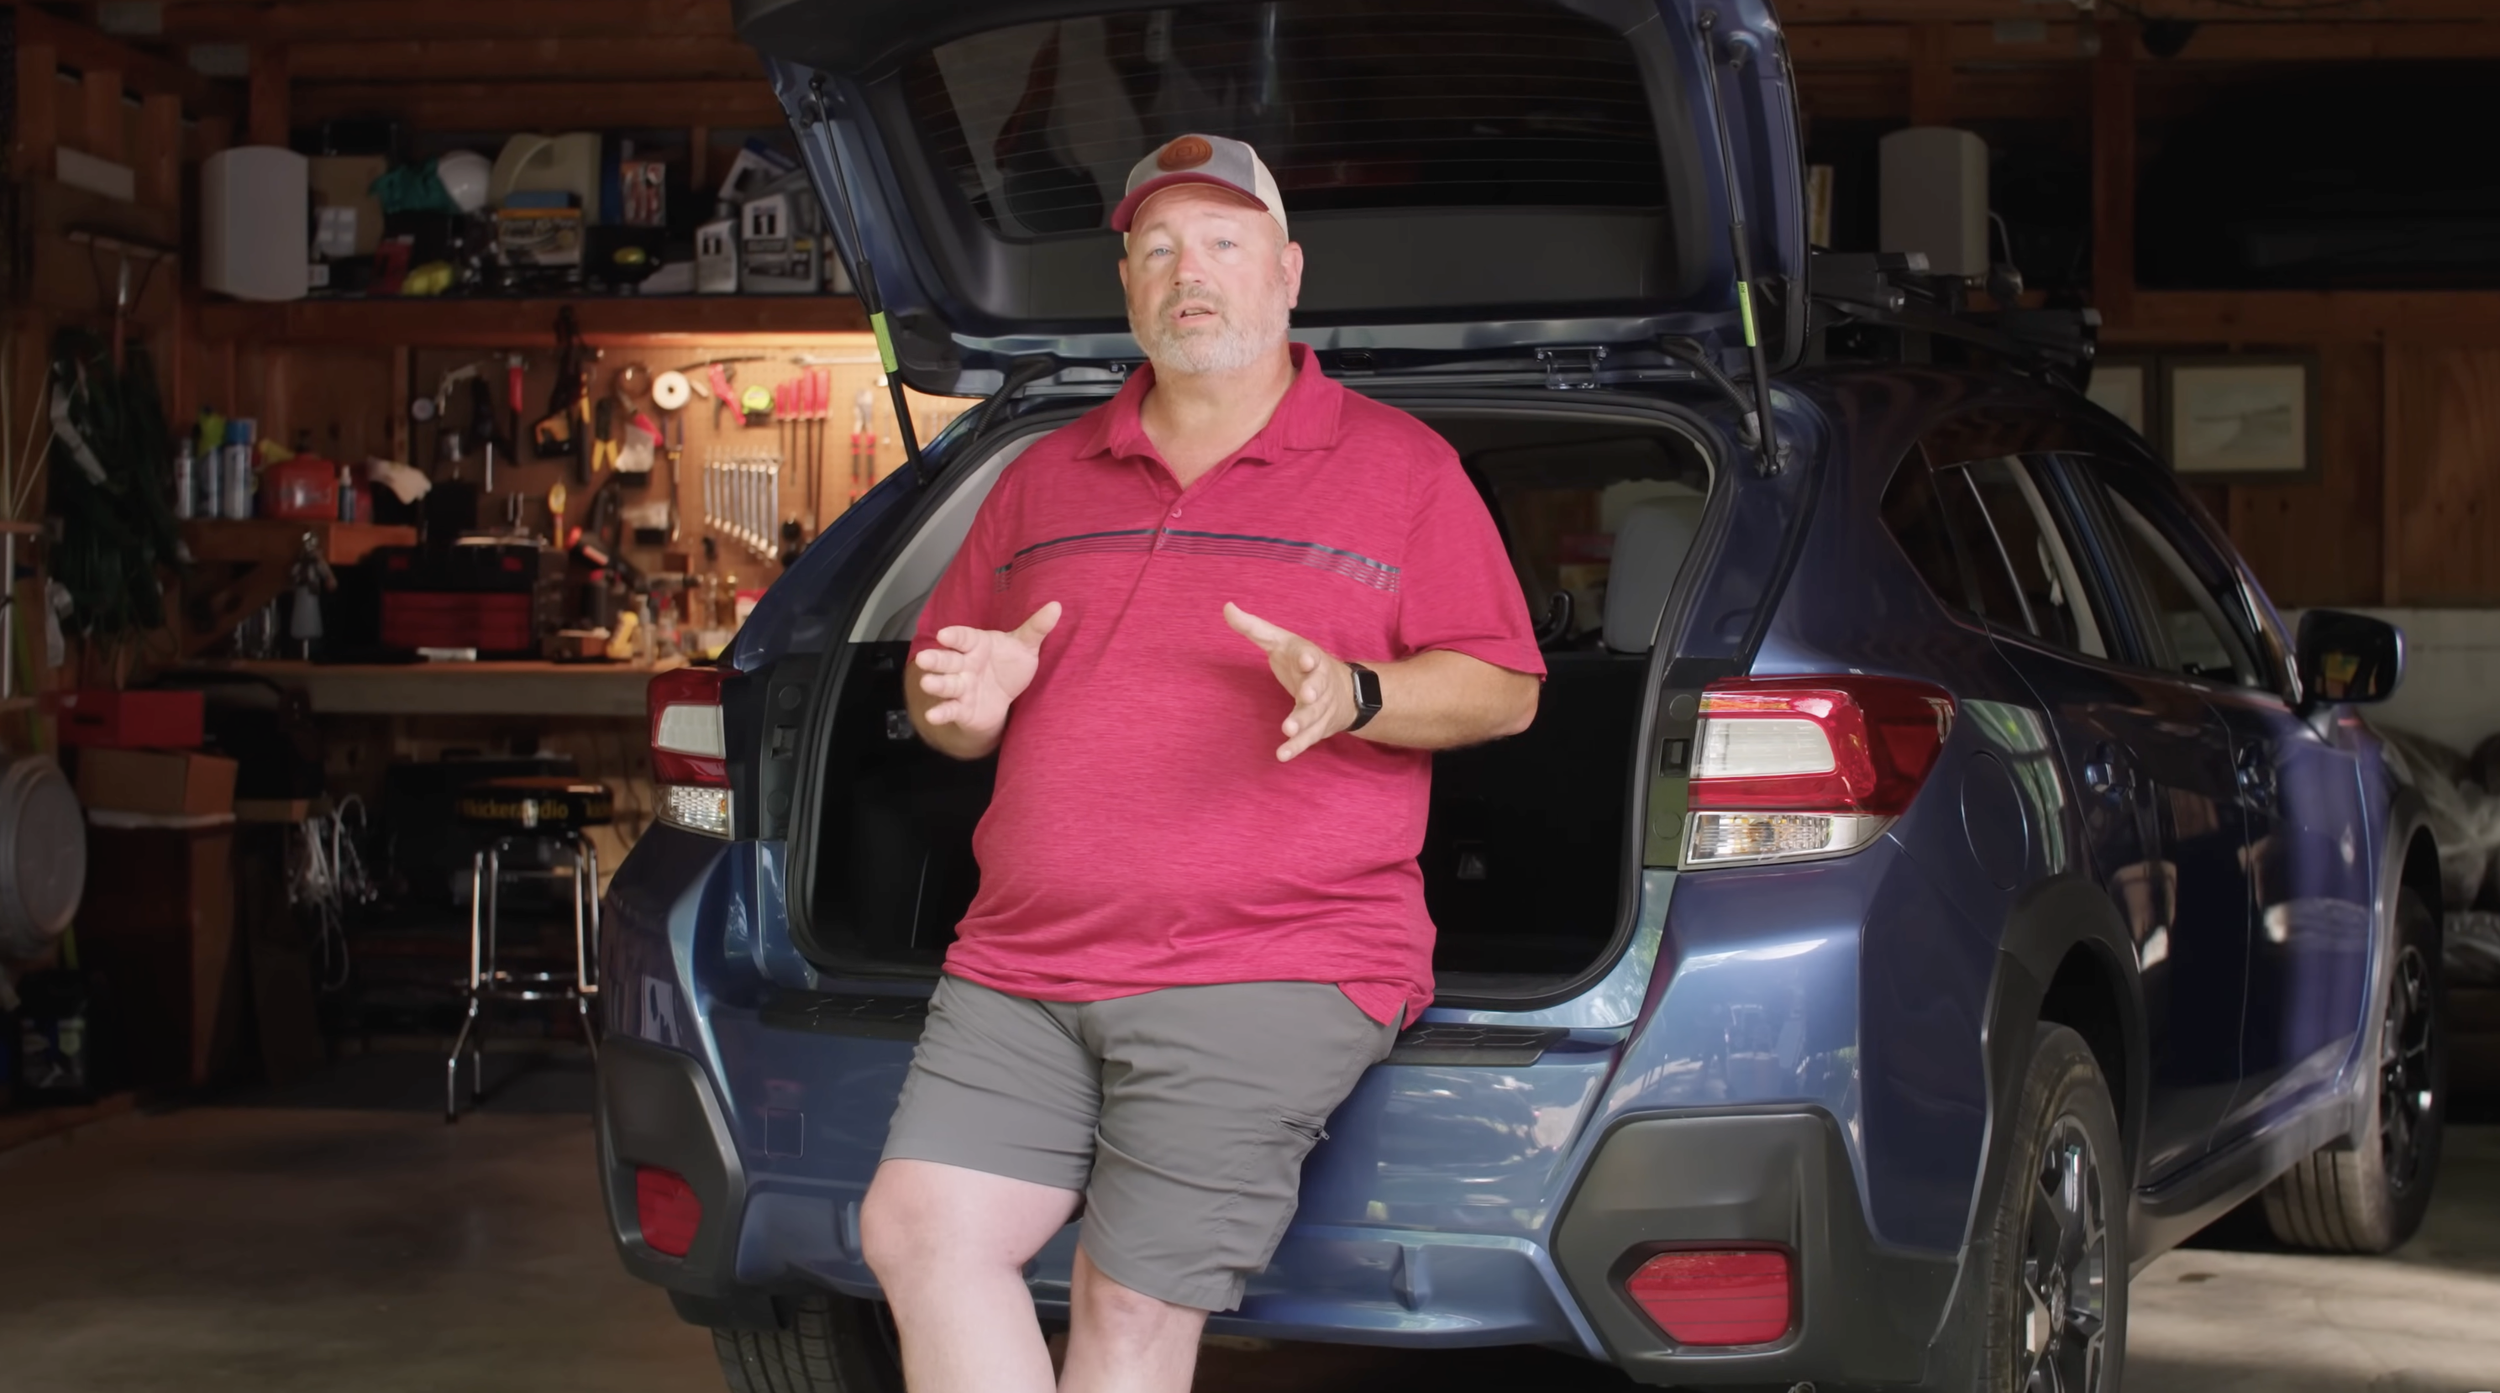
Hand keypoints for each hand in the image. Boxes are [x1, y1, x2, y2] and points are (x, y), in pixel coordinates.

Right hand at [915, 602, 1061, 738]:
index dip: (954, 637)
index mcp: (976, 645)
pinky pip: (950, 710)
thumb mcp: (1025, 646)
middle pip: (947, 660)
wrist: (1004, 698)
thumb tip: (1056, 606)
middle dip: (935, 660)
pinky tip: (933, 716)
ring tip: (927, 683)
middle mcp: (964, 665)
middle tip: (923, 659)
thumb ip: (1036, 628)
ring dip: (936, 684)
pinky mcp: (961, 708)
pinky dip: (941, 712)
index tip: (944, 635)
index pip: (964, 638)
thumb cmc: (1009, 665)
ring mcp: (961, 687)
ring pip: (946, 684)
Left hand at [1224, 602, 1356, 761]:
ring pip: (1314, 716)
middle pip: (1318, 688)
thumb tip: (1226, 607)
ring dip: (1302, 723)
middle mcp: (1319, 684)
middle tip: (1307, 694)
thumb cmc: (1304, 662)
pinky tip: (1282, 755)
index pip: (1312, 657)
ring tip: (1287, 730)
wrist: (1348, 691)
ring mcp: (1321, 708)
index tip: (1305, 659)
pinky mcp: (1318, 728)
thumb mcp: (1282, 641)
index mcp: (1310, 659)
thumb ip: (1254, 628)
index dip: (1308, 658)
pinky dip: (1296, 747)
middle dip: (1313, 691)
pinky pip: (1308, 739)